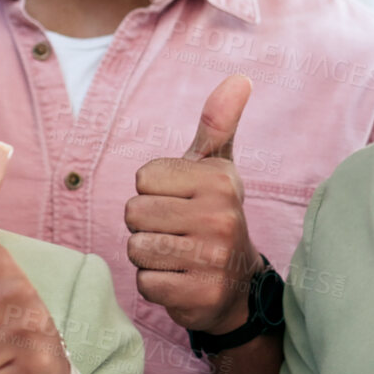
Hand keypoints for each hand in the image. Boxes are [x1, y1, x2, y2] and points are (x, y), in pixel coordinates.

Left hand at [124, 75, 259, 335]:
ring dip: (149, 256)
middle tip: (177, 233)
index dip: (153, 192)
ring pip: (136, 249)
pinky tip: (181, 280)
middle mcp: (222, 217)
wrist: (239, 286)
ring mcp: (214, 259)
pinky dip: (155, 285)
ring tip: (178, 255)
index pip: (142, 178)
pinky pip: (145, 283)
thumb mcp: (216, 167)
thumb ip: (218, 123)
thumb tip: (240, 78)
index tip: (180, 203)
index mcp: (220, 180)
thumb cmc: (214, 215)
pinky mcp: (201, 295)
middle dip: (147, 226)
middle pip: (134, 213)